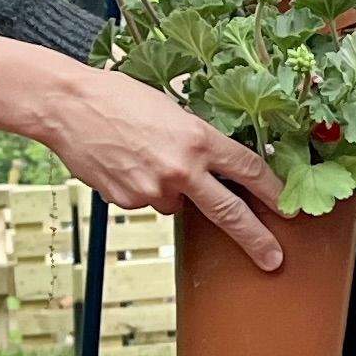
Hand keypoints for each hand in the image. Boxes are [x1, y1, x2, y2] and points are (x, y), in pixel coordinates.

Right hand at [0, 38, 285, 269]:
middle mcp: (181, 168)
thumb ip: (196, 137)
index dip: (273, 191)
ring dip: (172, 189)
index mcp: (198, 138)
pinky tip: (124, 163)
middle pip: (229, 211)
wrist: (68, 105)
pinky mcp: (128, 201)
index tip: (288, 208)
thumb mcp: (171, 106)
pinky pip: (147, 202)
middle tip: (274, 258)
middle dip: (256, 238)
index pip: (248, 169)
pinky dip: (143, 188)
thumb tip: (217, 163)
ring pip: (178, 203)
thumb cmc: (118, 97)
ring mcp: (153, 188)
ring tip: (144, 156)